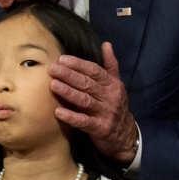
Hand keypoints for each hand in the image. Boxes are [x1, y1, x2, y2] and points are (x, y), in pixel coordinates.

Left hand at [49, 42, 138, 165]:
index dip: (78, 64)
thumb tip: (106, 44)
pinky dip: (71, 117)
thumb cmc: (116, 106)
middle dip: (69, 75)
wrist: (126, 135)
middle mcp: (110, 97)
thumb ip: (110, 65)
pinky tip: (58, 112)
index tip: (62, 59)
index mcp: (112, 84)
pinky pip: (84, 121)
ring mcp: (105, 113)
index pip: (94, 70)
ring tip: (53, 85)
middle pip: (87, 83)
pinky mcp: (100, 128)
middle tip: (52, 69)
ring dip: (68, 92)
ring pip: (85, 100)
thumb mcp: (116, 85)